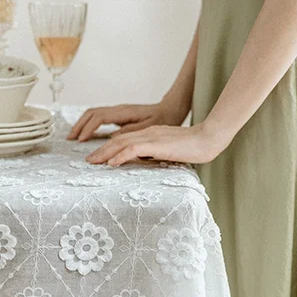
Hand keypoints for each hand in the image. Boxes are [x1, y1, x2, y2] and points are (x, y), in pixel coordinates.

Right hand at [68, 100, 186, 141]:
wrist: (171, 108)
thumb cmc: (164, 118)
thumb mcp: (151, 127)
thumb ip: (132, 132)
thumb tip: (113, 138)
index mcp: (124, 112)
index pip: (99, 118)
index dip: (88, 128)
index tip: (81, 141)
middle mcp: (118, 109)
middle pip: (92, 113)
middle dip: (79, 125)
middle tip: (70, 139)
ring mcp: (117, 112)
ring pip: (93, 114)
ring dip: (82, 125)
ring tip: (74, 137)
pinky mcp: (118, 116)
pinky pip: (98, 118)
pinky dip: (89, 125)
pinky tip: (86, 135)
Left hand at [85, 123, 229, 166]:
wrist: (209, 139)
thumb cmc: (193, 148)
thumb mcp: (168, 151)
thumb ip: (154, 154)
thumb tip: (142, 162)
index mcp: (149, 134)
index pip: (123, 140)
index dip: (108, 148)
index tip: (97, 158)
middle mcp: (147, 133)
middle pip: (118, 140)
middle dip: (101, 151)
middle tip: (88, 161)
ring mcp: (152, 137)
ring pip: (122, 143)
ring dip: (105, 154)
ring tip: (93, 162)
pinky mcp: (157, 144)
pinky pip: (134, 149)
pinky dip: (121, 156)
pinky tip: (112, 163)